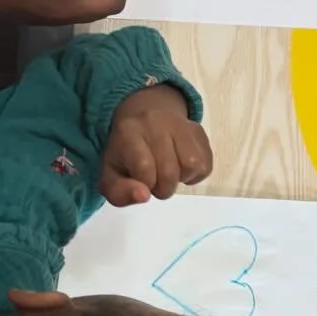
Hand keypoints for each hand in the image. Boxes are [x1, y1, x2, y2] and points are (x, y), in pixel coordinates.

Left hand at [102, 83, 212, 204]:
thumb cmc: (125, 155)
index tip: (139, 181)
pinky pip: (206, 163)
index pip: (144, 168)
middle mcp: (155, 122)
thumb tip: (143, 196)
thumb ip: (120, 193)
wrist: (143, 119)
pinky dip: (195, 173)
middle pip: (169, 171)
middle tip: (155, 180)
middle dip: (163, 187)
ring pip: (192, 164)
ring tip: (169, 171)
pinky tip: (181, 167)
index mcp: (128, 132)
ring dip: (181, 178)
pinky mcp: (197, 129)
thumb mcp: (111, 176)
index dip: (144, 184)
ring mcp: (179, 123)